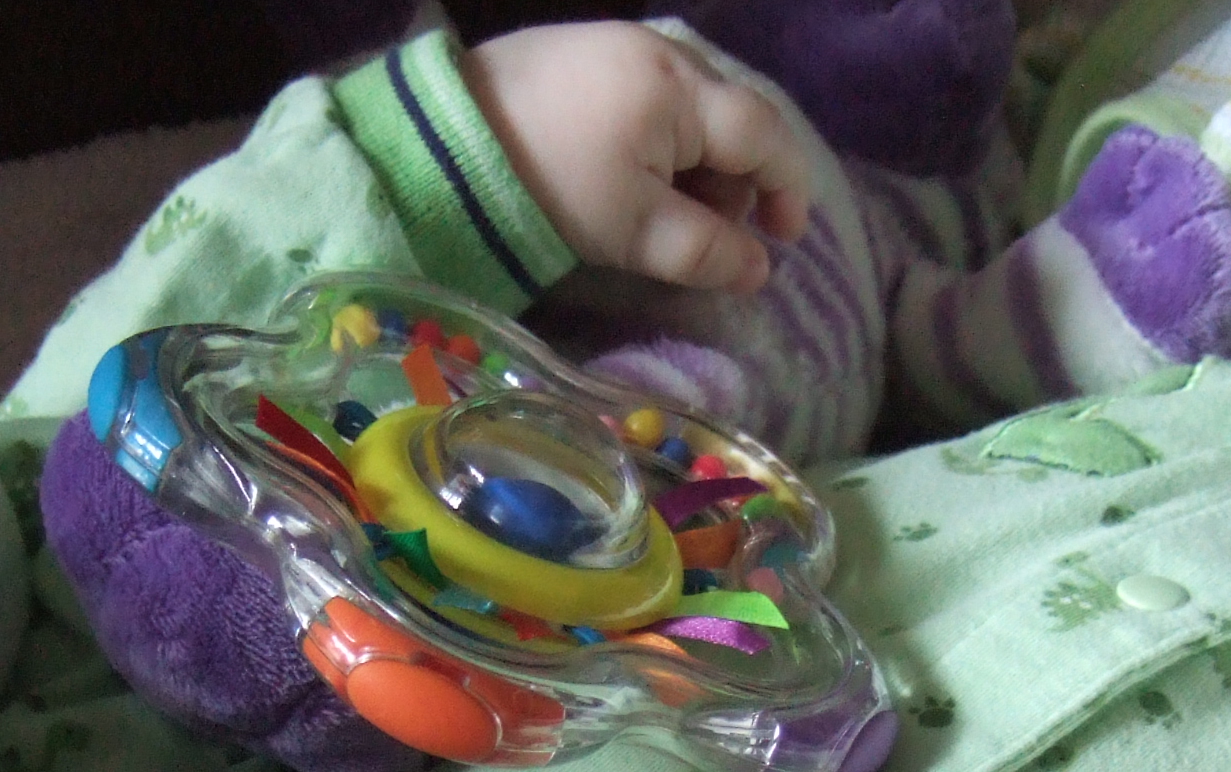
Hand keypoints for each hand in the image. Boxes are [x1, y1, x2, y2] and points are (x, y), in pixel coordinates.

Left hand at [462, 24, 813, 293]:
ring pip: (692, 110)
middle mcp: (663, 51)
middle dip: (734, 183)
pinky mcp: (583, 51)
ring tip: (658, 215)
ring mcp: (621, 43)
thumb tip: (759, 269)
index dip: (787, 189)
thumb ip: (706, 251)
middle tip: (706, 237)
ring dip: (695, 166)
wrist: (443, 139)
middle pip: (731, 119)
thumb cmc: (551, 186)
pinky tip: (624, 178)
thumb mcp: (634, 232)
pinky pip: (650, 98)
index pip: (766, 135)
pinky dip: (658, 143)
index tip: (783, 240)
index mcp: (684, 90)